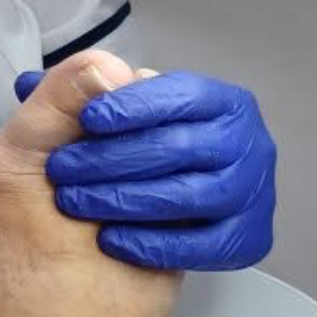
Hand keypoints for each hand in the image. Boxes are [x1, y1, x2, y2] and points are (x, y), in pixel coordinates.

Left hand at [14, 68, 276, 273]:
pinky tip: (110, 238)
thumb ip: (88, 85)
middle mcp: (248, 143)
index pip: (182, 95)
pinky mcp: (250, 239)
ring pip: (189, 196)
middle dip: (112, 158)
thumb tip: (97, 71)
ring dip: (124, 200)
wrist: (121, 245)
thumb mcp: (99, 119)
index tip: (88, 118)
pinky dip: (153, 243)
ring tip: (76, 201)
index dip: (133, 106)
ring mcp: (253, 193)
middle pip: (181, 147)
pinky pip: (204, 245)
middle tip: (63, 167)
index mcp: (223, 103)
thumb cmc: (126, 161)